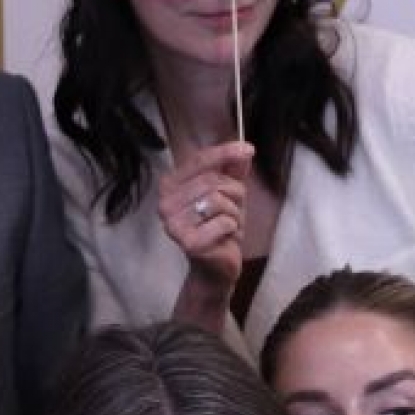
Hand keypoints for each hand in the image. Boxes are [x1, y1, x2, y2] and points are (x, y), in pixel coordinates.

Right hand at [156, 141, 255, 288]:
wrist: (215, 266)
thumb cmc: (218, 227)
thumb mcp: (228, 192)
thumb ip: (233, 170)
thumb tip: (244, 149)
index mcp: (170, 185)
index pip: (199, 160)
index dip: (225, 152)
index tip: (248, 149)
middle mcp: (165, 203)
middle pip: (212, 181)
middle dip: (234, 193)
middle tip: (234, 210)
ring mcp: (174, 224)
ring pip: (218, 200)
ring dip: (234, 212)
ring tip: (228, 224)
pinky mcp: (189, 243)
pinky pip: (223, 222)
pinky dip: (232, 228)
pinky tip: (225, 236)